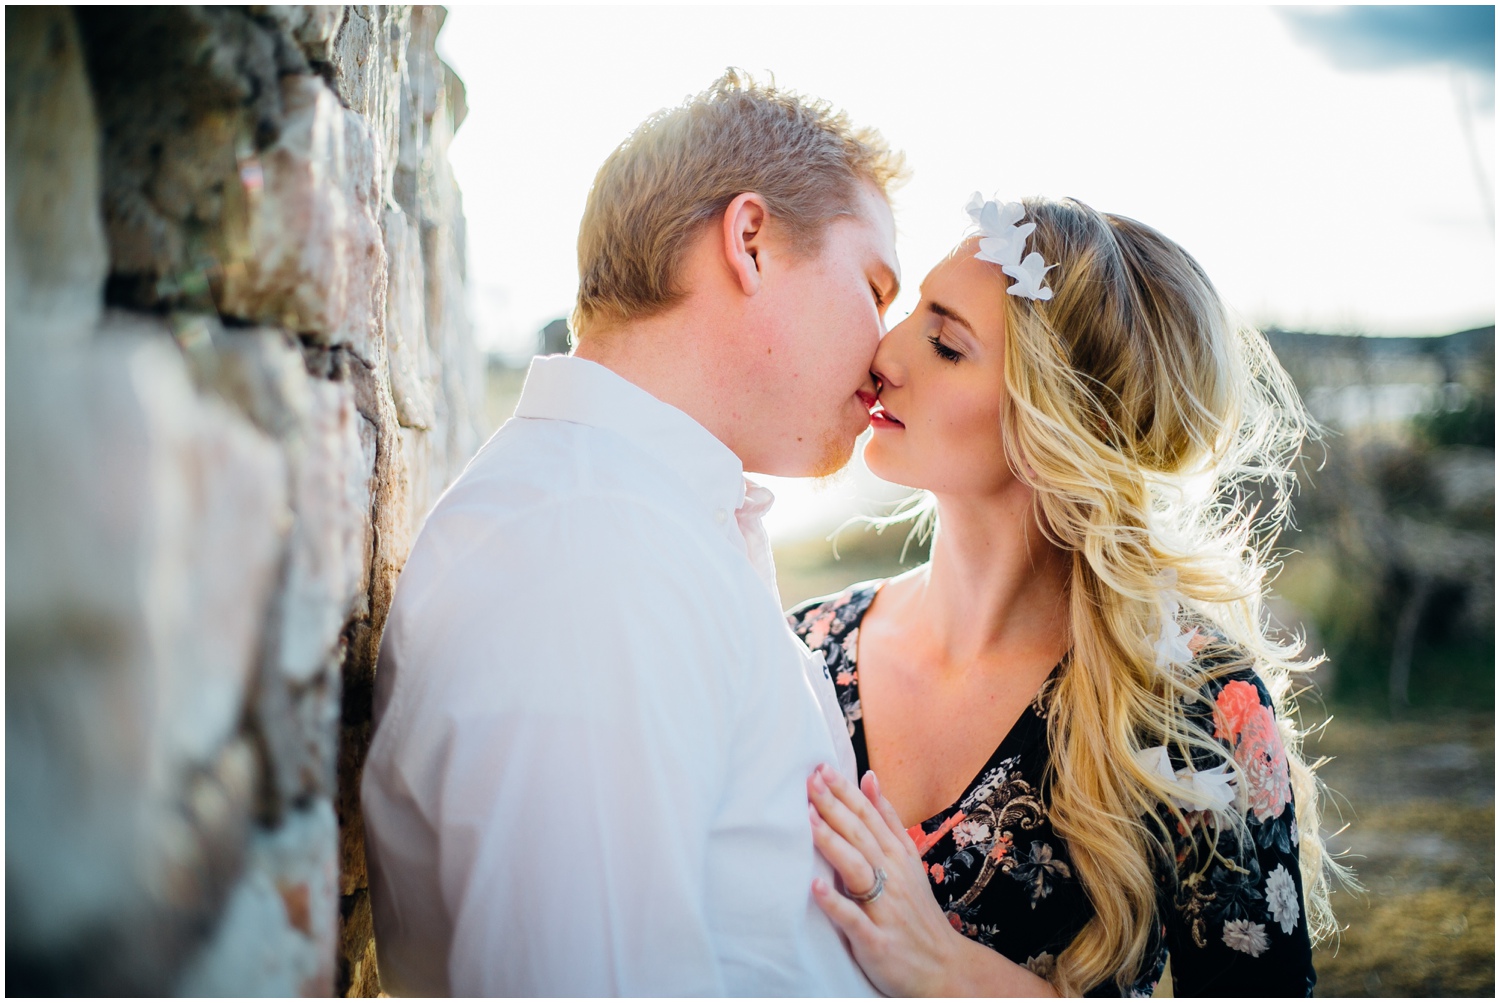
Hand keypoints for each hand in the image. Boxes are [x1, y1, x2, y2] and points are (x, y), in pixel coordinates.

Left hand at [806, 764, 1058, 997]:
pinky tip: (816, 889)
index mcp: (898, 856)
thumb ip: (887, 819)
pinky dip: (837, 904)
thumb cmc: (916, 911)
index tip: (822, 769)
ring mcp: (885, 909)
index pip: (870, 817)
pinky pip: (854, 921)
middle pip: (861, 836)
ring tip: (809, 820)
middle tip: (811, 780)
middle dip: (836, 806)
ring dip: (833, 844)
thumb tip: (870, 777)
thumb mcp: (907, 860)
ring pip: (858, 870)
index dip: (846, 792)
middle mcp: (893, 877)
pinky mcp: (876, 941)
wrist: (944, 968)